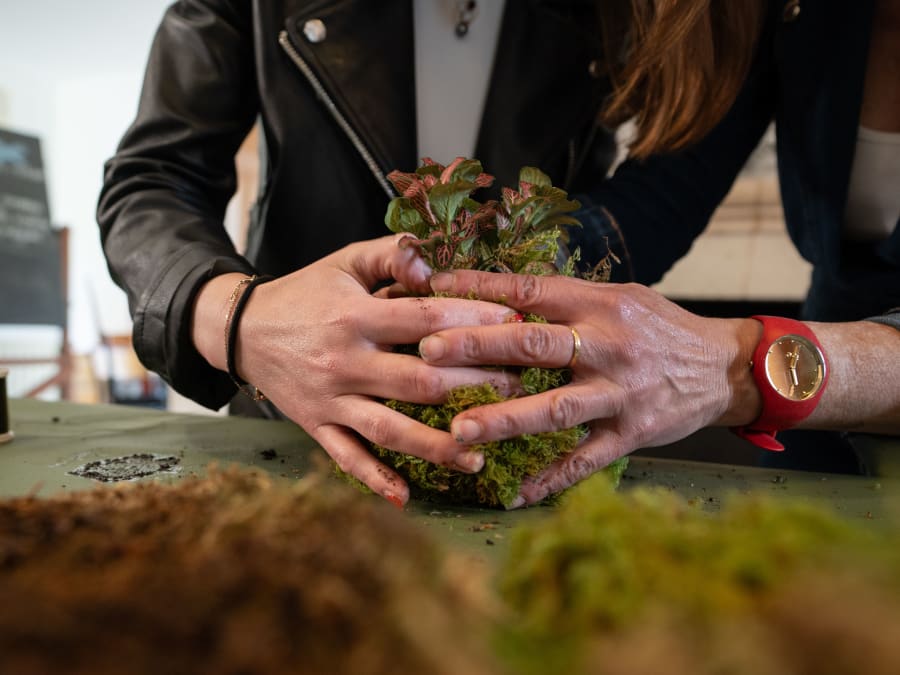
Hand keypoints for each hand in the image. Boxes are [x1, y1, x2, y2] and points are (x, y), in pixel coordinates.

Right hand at [193, 235, 518, 505]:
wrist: (243, 329)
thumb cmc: (308, 292)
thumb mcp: (346, 260)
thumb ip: (391, 253)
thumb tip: (432, 263)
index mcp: (355, 316)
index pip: (425, 320)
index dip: (473, 321)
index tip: (515, 324)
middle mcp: (345, 361)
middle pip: (420, 382)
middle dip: (474, 386)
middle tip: (517, 387)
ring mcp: (330, 400)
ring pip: (390, 430)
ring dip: (437, 446)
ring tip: (481, 455)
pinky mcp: (317, 426)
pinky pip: (347, 458)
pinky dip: (375, 479)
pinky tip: (408, 497)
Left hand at [418, 271, 760, 506]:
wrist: (724, 368)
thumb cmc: (660, 327)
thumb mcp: (619, 298)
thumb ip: (565, 301)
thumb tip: (499, 295)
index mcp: (599, 305)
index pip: (529, 291)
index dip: (479, 289)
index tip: (433, 288)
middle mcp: (607, 346)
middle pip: (534, 346)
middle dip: (477, 349)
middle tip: (427, 354)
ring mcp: (620, 394)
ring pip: (555, 409)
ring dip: (505, 420)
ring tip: (458, 432)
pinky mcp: (633, 434)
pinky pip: (585, 460)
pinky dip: (551, 479)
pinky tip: (514, 493)